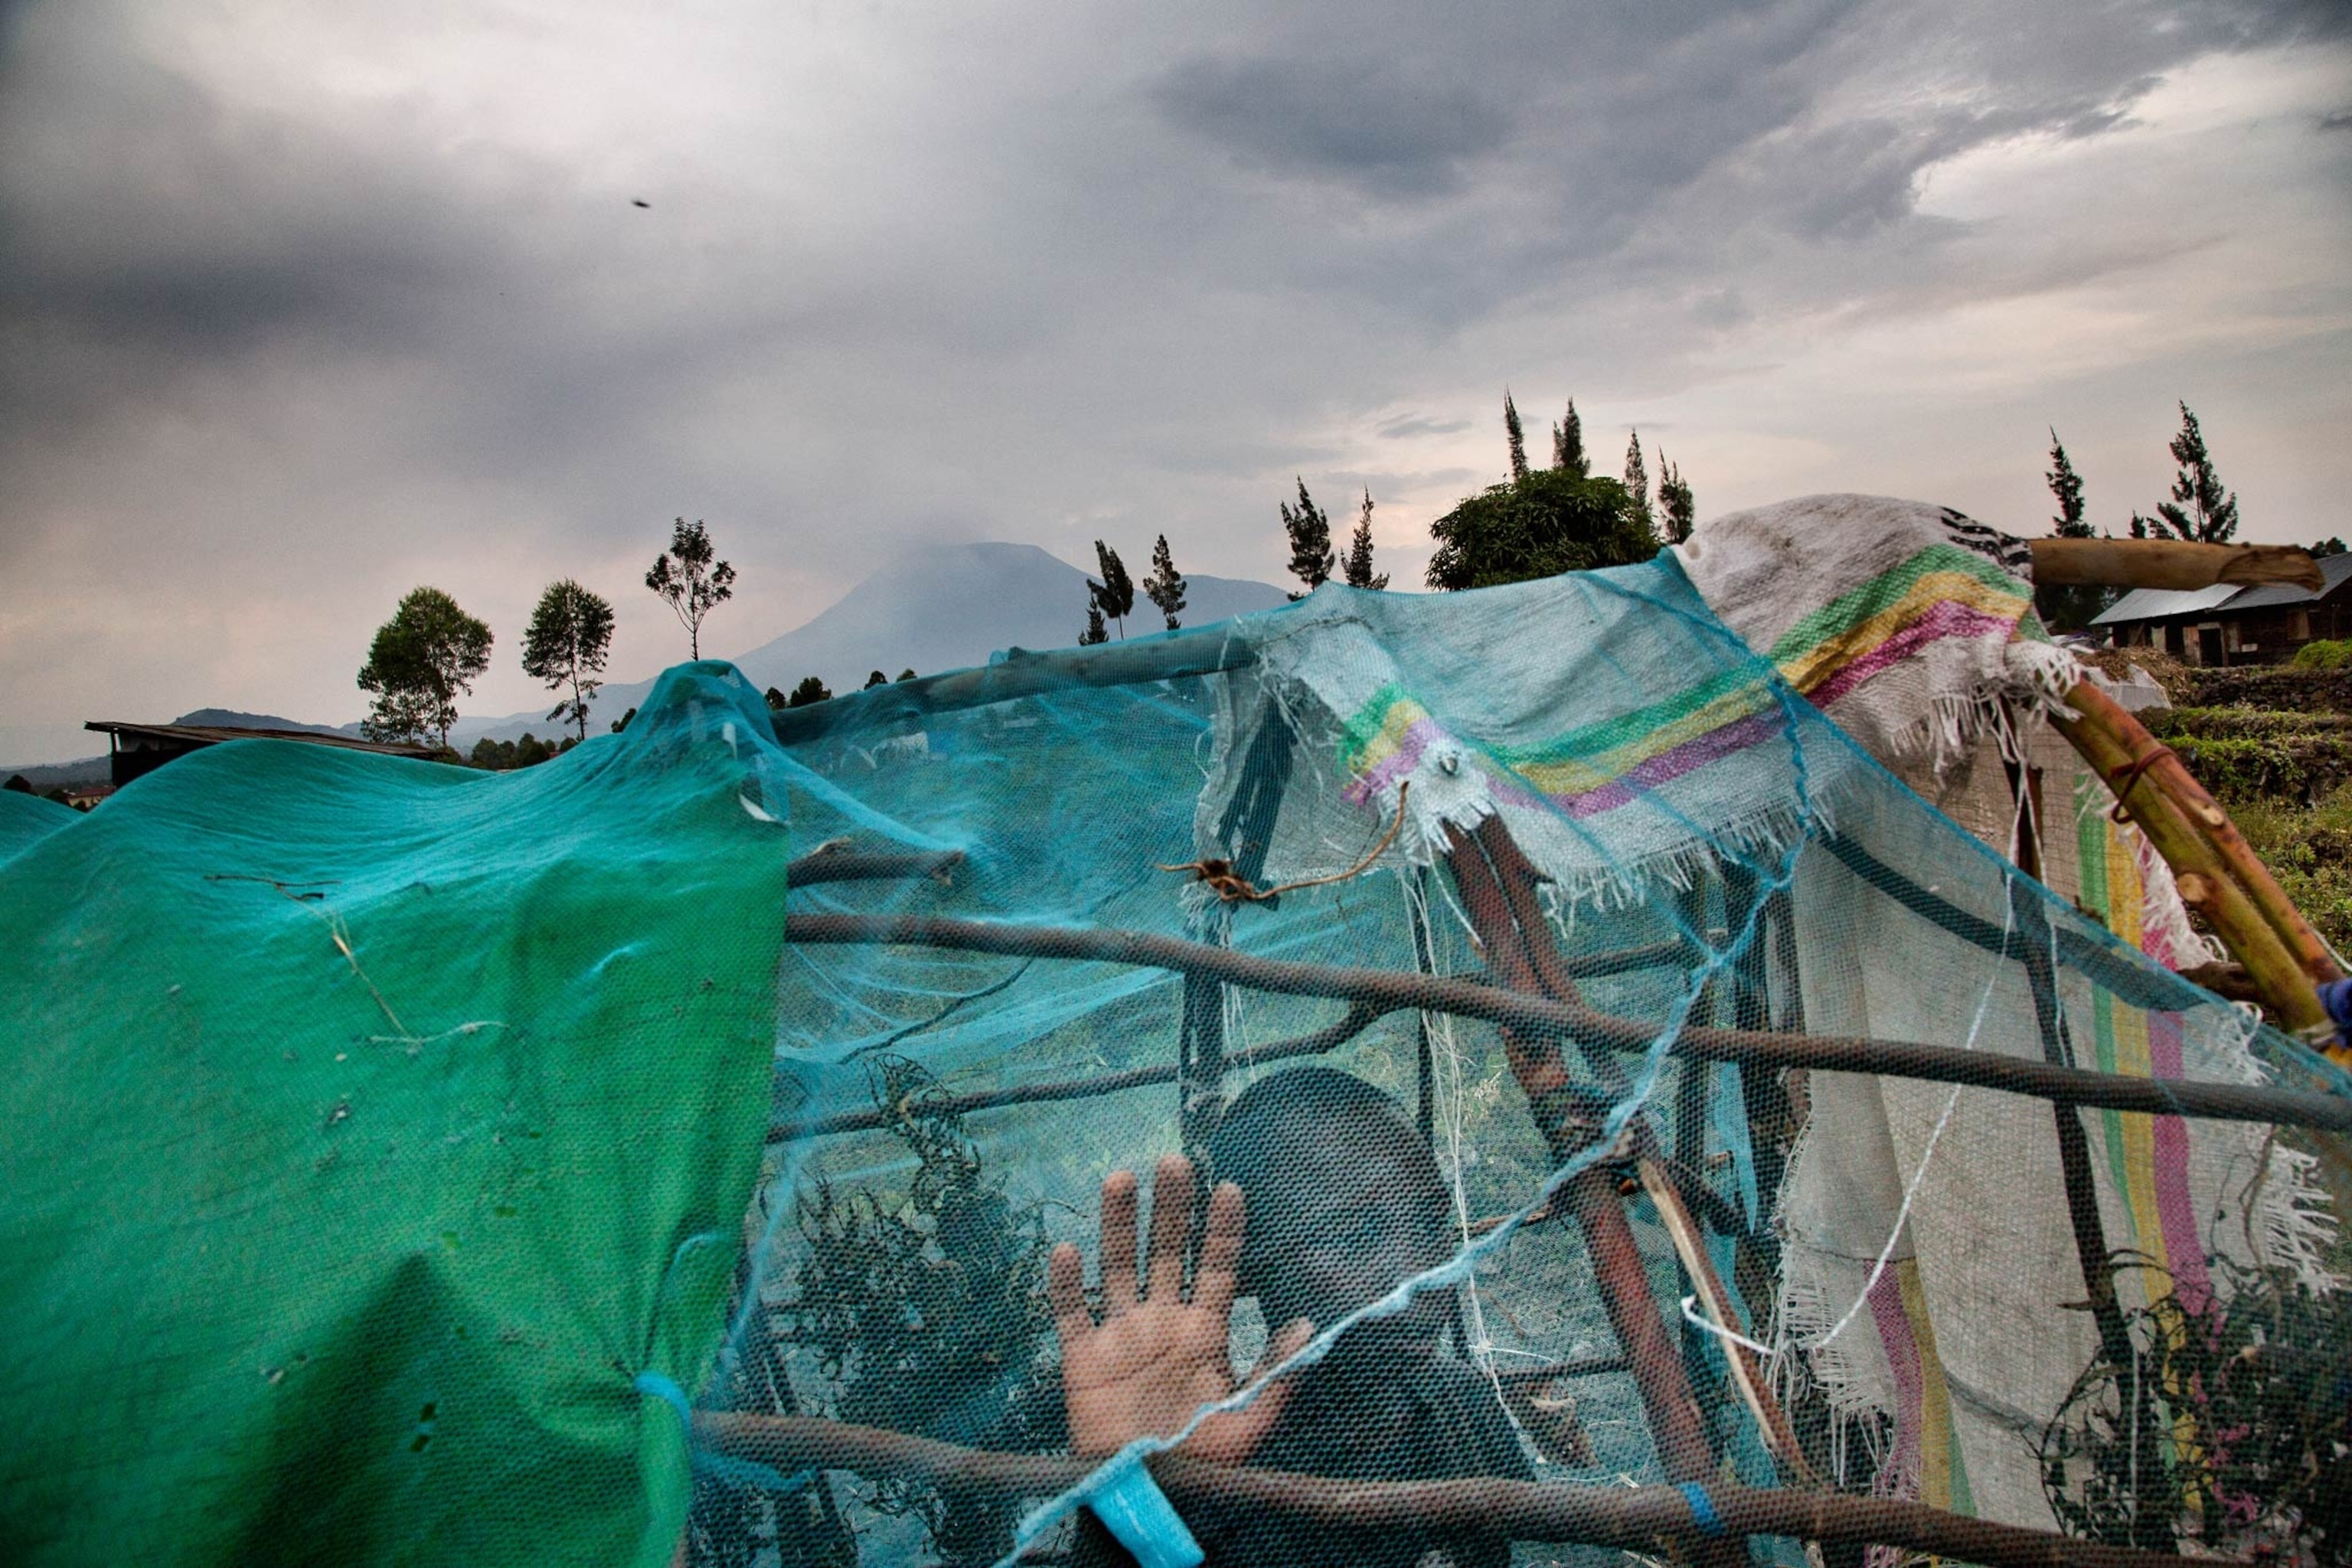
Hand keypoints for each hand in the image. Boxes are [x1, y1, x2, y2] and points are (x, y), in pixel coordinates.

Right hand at [1048, 1153, 1314, 1462]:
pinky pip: (1072, 1313)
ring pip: (1118, 1266)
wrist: (1147, 1494)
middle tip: (1173, 1161)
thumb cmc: (1203, 1460)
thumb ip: (1277, 1375)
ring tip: (1121, 1178)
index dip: (1222, 1230)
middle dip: (1170, 1208)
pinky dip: (1067, 1284)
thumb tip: (1307, 1325)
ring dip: (1118, 1224)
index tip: (1230, 1188)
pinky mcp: (1084, 1358)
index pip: (1216, 1268)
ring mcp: (1121, 1335)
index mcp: (1204, 1333)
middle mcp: (1162, 1322)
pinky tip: (1067, 1250)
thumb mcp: (1250, 1421)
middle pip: (1166, 1252)